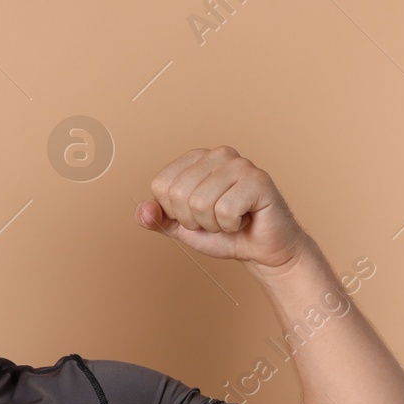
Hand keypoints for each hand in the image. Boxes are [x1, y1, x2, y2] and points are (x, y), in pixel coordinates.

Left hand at [135, 146, 308, 271]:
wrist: (261, 249)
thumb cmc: (225, 234)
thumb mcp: (182, 228)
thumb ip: (159, 219)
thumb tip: (142, 211)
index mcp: (195, 159)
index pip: (161, 186)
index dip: (175, 212)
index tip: (197, 215)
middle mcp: (217, 154)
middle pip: (179, 194)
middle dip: (194, 220)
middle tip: (216, 220)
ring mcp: (239, 164)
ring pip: (200, 203)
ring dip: (214, 224)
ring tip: (230, 219)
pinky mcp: (258, 179)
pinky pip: (225, 209)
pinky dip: (231, 225)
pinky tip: (244, 218)